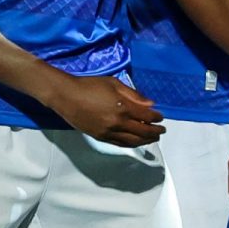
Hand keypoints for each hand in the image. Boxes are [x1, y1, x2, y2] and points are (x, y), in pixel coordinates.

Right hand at [49, 74, 163, 147]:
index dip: (156, 117)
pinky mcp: (100, 137)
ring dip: (146, 140)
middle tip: (162, 130)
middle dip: (155, 132)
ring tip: (153, 138)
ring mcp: (108, 132)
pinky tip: (137, 142)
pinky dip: (131, 144)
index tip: (160, 117)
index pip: (147, 116)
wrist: (66, 96)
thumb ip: (134, 95)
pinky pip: (120, 144)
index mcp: (123, 107)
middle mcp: (118, 123)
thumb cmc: (90, 85)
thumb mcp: (114, 84)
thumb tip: (150, 104)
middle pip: (142, 131)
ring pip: (133, 141)